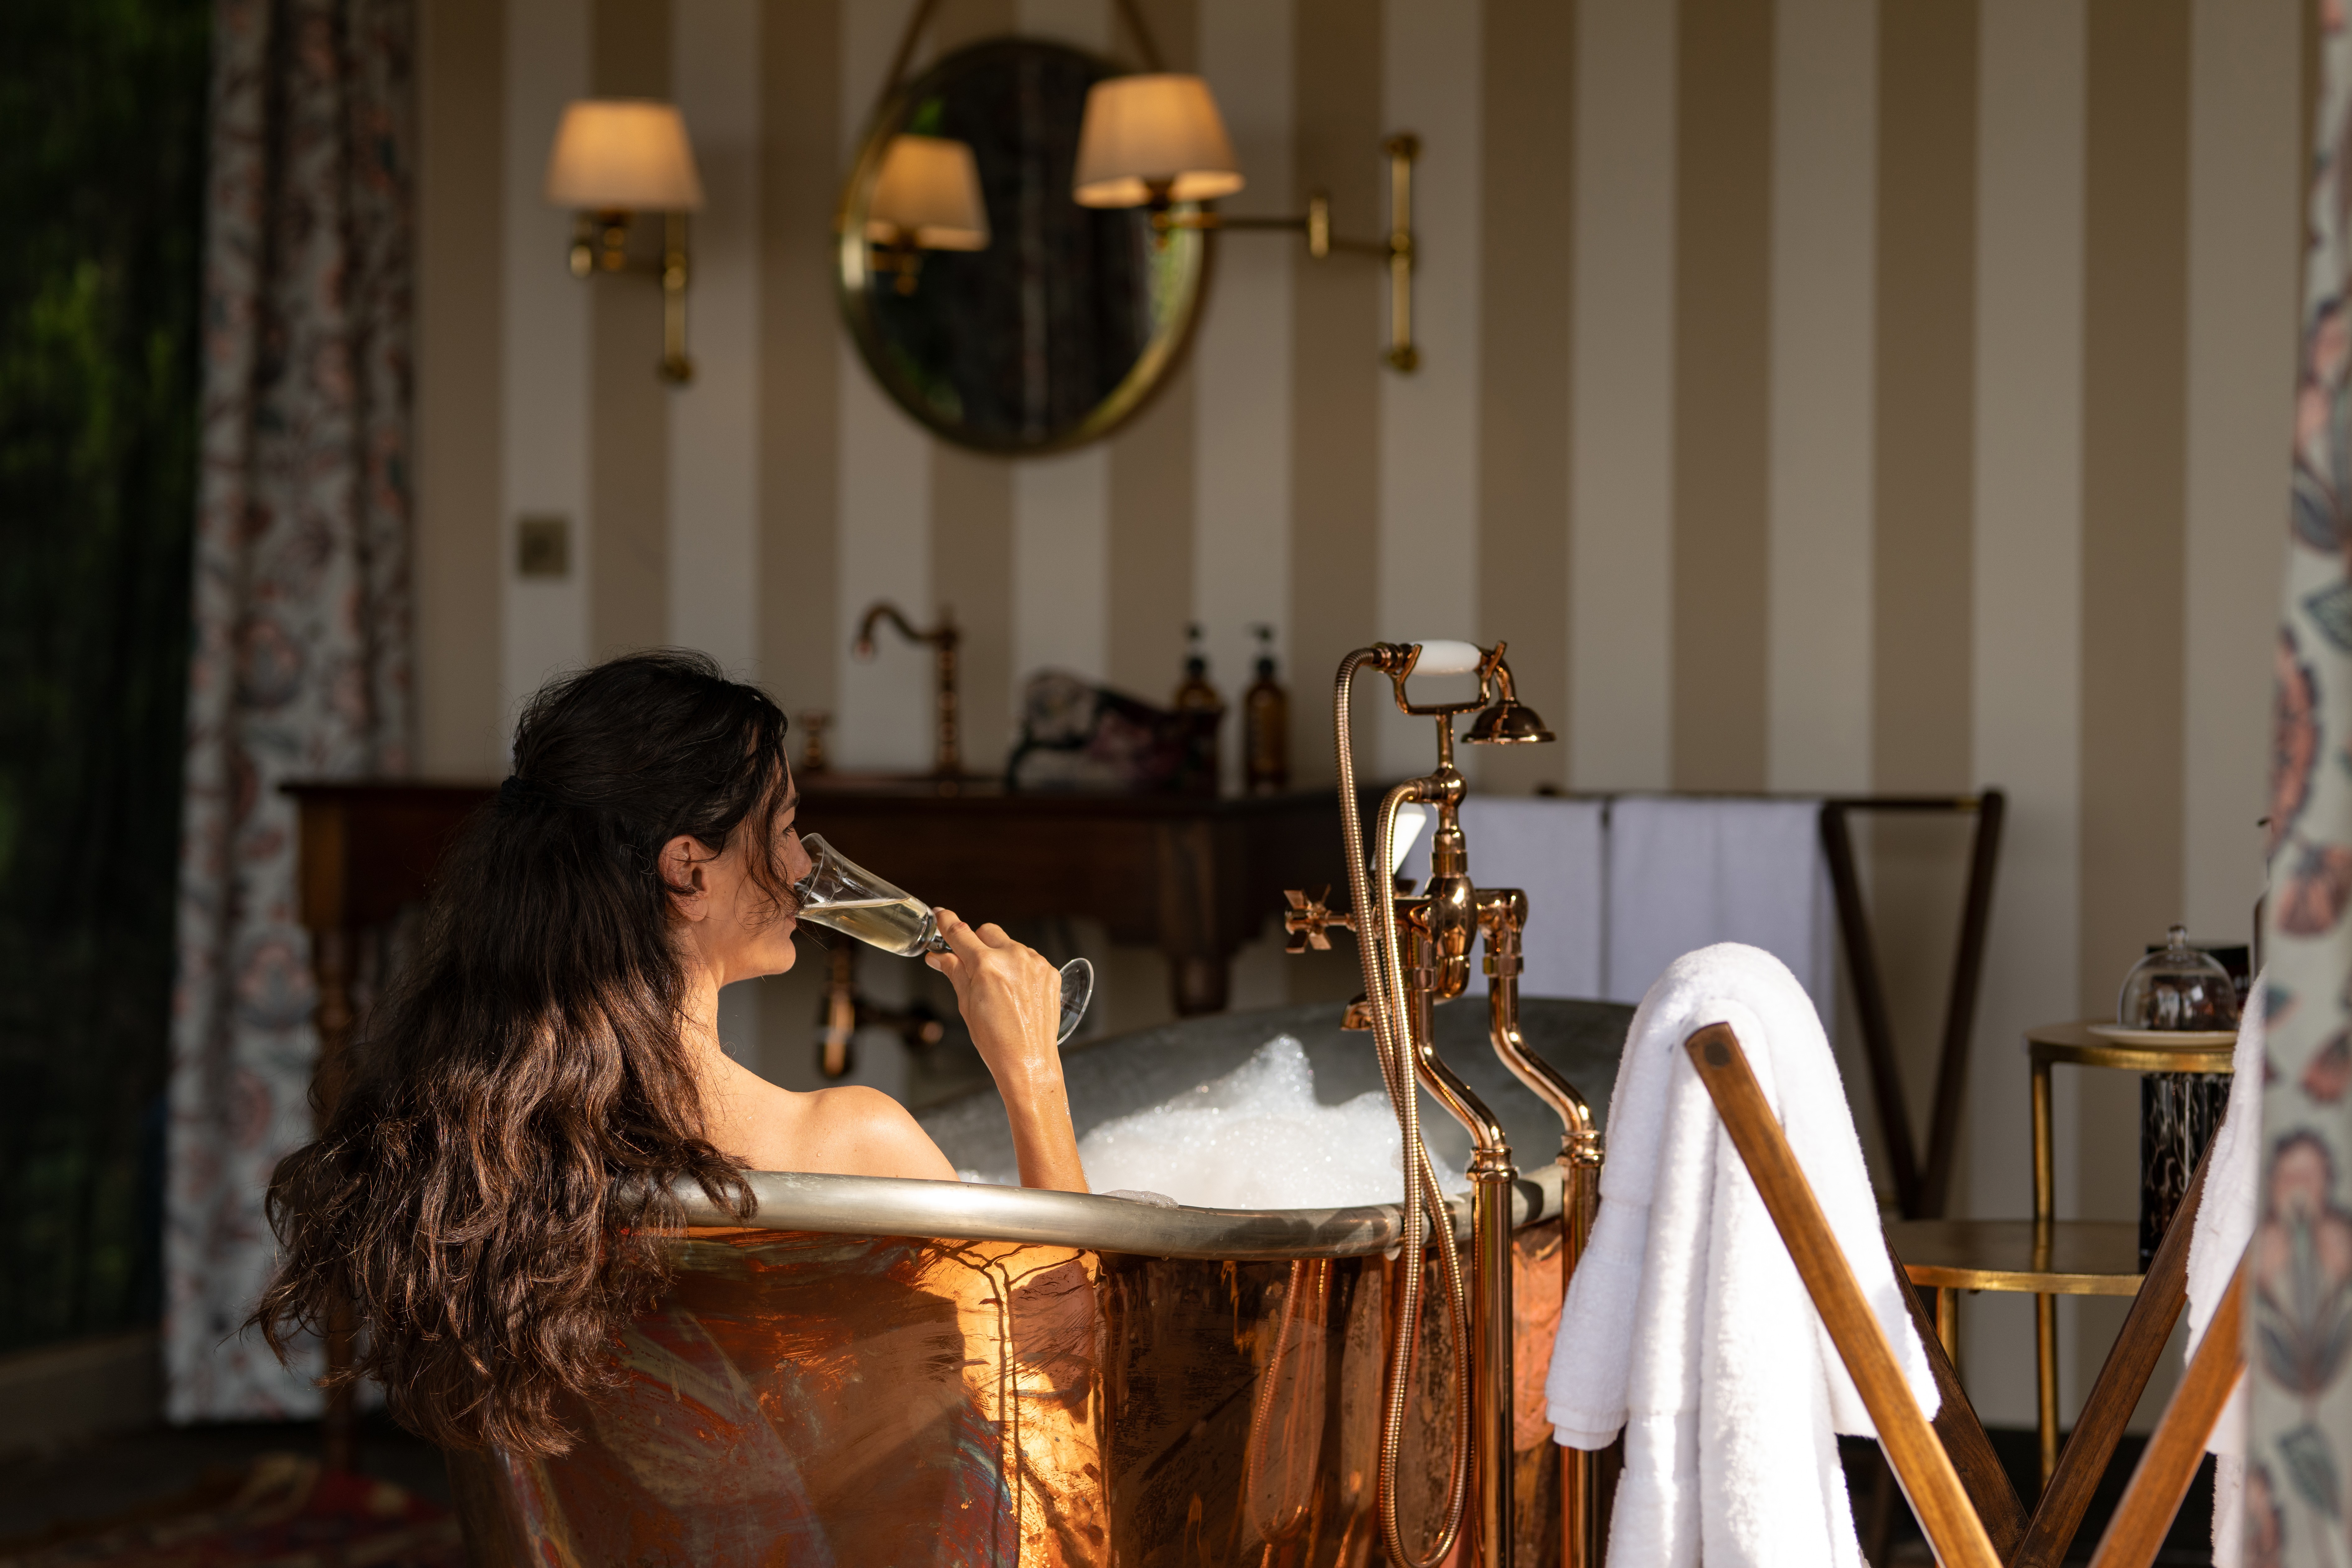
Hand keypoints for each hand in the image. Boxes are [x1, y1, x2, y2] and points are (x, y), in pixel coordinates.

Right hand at [925, 910, 1084, 1191]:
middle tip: (970, 965)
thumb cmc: (996, 1041)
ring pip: (1009, 945)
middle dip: (976, 943)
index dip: (947, 922)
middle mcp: (1013, 958)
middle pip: (986, 931)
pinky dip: (1019, 968)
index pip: (960, 932)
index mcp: (986, 965)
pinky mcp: (1049, 972)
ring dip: (999, 957)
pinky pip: (1028, 959)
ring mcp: (1035, 963)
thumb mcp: (966, 1005)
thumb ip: (954, 973)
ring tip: (998, 989)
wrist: (1029, 1063)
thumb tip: (939, 957)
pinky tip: (1016, 993)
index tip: (941, 915)